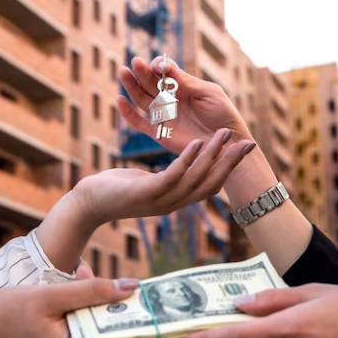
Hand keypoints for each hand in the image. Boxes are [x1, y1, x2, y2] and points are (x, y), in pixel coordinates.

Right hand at [0, 277, 138, 337]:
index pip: (109, 332)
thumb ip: (93, 291)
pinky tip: (57, 300)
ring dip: (79, 308)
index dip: (114, 305)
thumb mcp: (51, 296)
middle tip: (83, 273)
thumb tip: (132, 288)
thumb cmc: (3, 314)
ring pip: (82, 334)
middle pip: (95, 333)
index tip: (118, 285)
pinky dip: (66, 320)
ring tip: (70, 280)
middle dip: (93, 301)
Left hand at [74, 128, 255, 222]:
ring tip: (223, 135)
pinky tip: (196, 141)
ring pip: (194, 177)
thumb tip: (183, 167)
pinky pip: (172, 175)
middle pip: (210, 183)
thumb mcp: (149, 182)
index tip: (243, 149)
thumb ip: (169, 177)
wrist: (90, 202)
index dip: (229, 169)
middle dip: (230, 162)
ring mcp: (161, 200)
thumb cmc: (118, 189)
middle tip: (247, 142)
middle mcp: (173, 202)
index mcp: (176, 198)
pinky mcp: (146, 194)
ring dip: (212, 155)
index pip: (210, 186)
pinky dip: (187, 159)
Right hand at [118, 56, 251, 153]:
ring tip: (123, 72)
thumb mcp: (208, 93)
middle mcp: (171, 99)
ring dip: (131, 85)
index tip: (159, 67)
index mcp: (184, 87)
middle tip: (134, 62)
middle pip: (151, 82)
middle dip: (142, 72)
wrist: (227, 144)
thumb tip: (164, 67)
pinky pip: (139, 122)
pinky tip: (120, 100)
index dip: (160, 66)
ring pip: (142, 98)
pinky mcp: (159, 133)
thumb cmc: (223, 116)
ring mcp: (164, 116)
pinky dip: (128, 113)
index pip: (165, 72)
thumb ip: (186, 81)